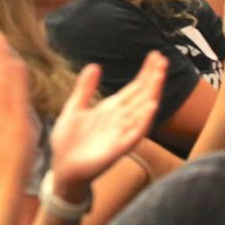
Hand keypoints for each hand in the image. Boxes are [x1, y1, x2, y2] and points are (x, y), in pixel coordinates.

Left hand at [49, 51, 166, 193]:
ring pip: (142, 111)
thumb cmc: (70, 140)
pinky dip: (143, 121)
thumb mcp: (74, 108)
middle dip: (153, 78)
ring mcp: (121, 134)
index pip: (133, 88)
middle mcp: (121, 120)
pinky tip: (150, 108)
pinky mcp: (117, 149)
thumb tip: (95, 65)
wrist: (62, 168)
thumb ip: (85, 88)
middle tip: (163, 59)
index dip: (145, 73)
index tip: (155, 55)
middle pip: (142, 95)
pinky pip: (134, 134)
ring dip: (152, 94)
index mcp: (111, 109)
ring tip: (159, 76)